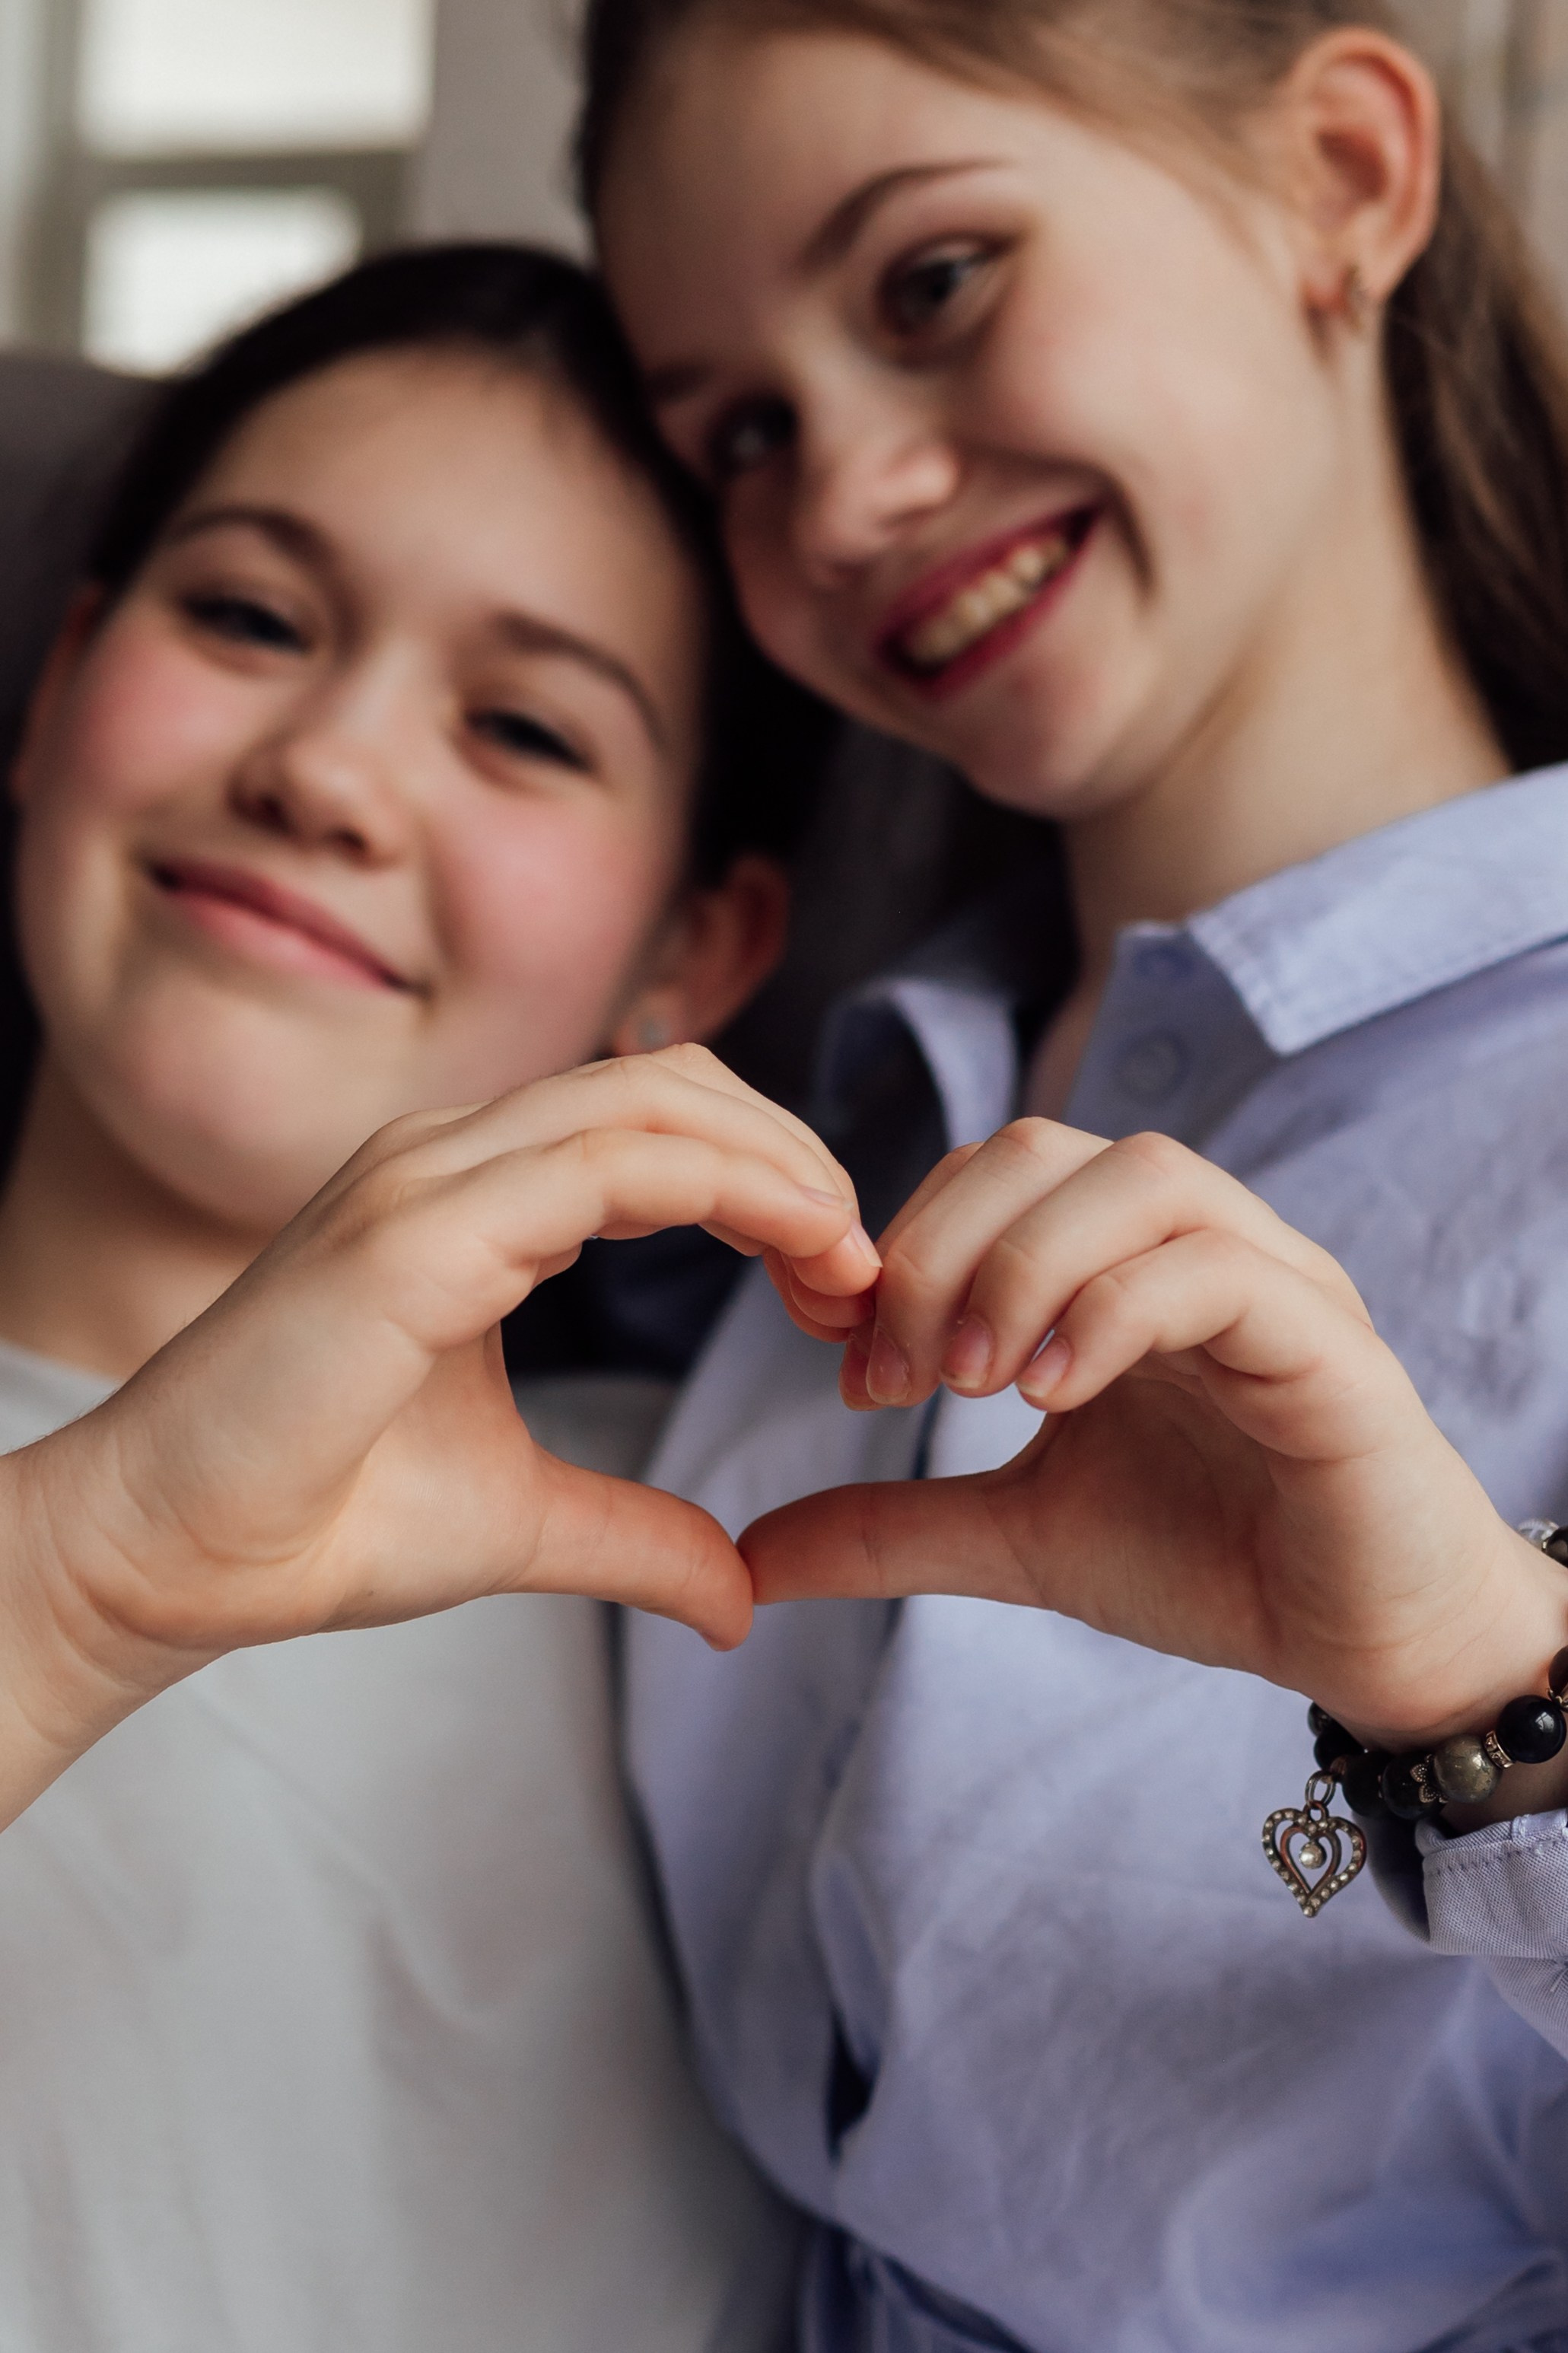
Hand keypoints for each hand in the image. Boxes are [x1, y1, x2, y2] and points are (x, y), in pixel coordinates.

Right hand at [0, 1046, 877, 1824]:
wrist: (166, 1560)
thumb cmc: (315, 1521)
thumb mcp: (522, 1520)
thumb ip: (635, 1534)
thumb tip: (740, 1595)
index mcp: (466, 1194)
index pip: (653, 1122)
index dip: (769, 1181)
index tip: (843, 1283)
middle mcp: (447, 1156)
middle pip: (672, 1085)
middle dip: (792, 1162)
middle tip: (864, 1272)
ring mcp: (426, 1177)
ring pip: (656, 1102)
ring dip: (781, 1170)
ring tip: (852, 1264)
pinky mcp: (416, 1229)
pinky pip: (611, 1165)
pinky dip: (731, 1189)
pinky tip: (805, 1254)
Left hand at [745, 1121, 1567, 1804]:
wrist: (1363, 1644)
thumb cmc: (1210, 1561)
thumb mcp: (1019, 1537)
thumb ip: (893, 1527)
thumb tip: (751, 1555)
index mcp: (1117, 1262)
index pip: (986, 1173)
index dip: (899, 1247)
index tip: (849, 1363)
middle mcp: (1193, 1242)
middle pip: (1042, 1148)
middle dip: (939, 1248)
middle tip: (896, 1372)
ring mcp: (1271, 1278)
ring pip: (1138, 1178)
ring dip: (1024, 1268)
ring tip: (972, 1384)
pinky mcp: (1329, 1341)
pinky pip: (1218, 1270)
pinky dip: (1115, 1313)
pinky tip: (1054, 1396)